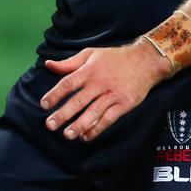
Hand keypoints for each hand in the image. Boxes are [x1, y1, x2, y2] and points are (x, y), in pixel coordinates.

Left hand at [39, 39, 172, 141]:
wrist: (146, 60)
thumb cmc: (114, 58)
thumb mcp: (91, 54)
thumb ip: (69, 63)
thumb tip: (48, 65)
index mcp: (89, 70)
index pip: (68, 83)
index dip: (55, 94)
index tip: (43, 105)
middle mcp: (100, 83)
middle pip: (79, 100)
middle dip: (63, 114)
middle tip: (50, 125)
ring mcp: (113, 94)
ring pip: (94, 112)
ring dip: (80, 125)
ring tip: (67, 135)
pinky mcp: (125, 104)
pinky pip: (109, 118)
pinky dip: (97, 128)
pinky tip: (86, 136)